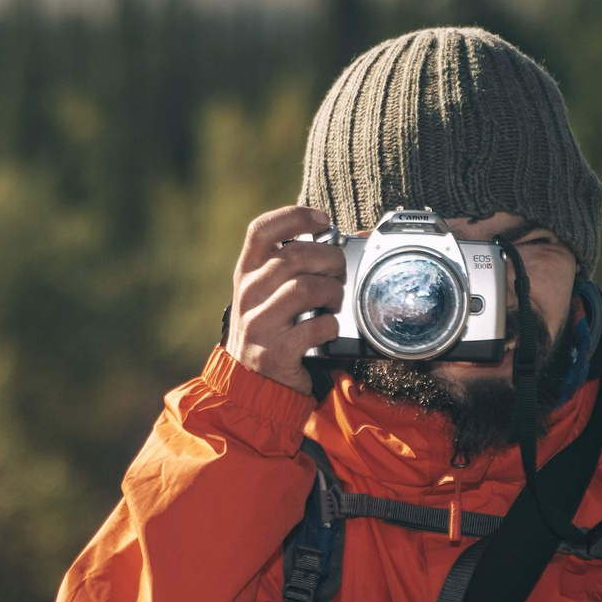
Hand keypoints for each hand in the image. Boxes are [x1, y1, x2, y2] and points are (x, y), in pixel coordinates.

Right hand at [224, 206, 344, 395]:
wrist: (251, 384)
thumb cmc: (271, 329)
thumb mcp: (273, 293)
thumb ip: (301, 266)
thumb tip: (355, 238)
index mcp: (246, 273)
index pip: (261, 230)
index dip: (294, 217)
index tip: (322, 221)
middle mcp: (247, 294)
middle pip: (295, 256)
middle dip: (330, 260)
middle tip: (339, 273)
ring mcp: (258, 324)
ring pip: (306, 288)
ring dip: (332, 293)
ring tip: (334, 303)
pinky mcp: (274, 353)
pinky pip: (315, 327)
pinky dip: (330, 326)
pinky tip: (327, 330)